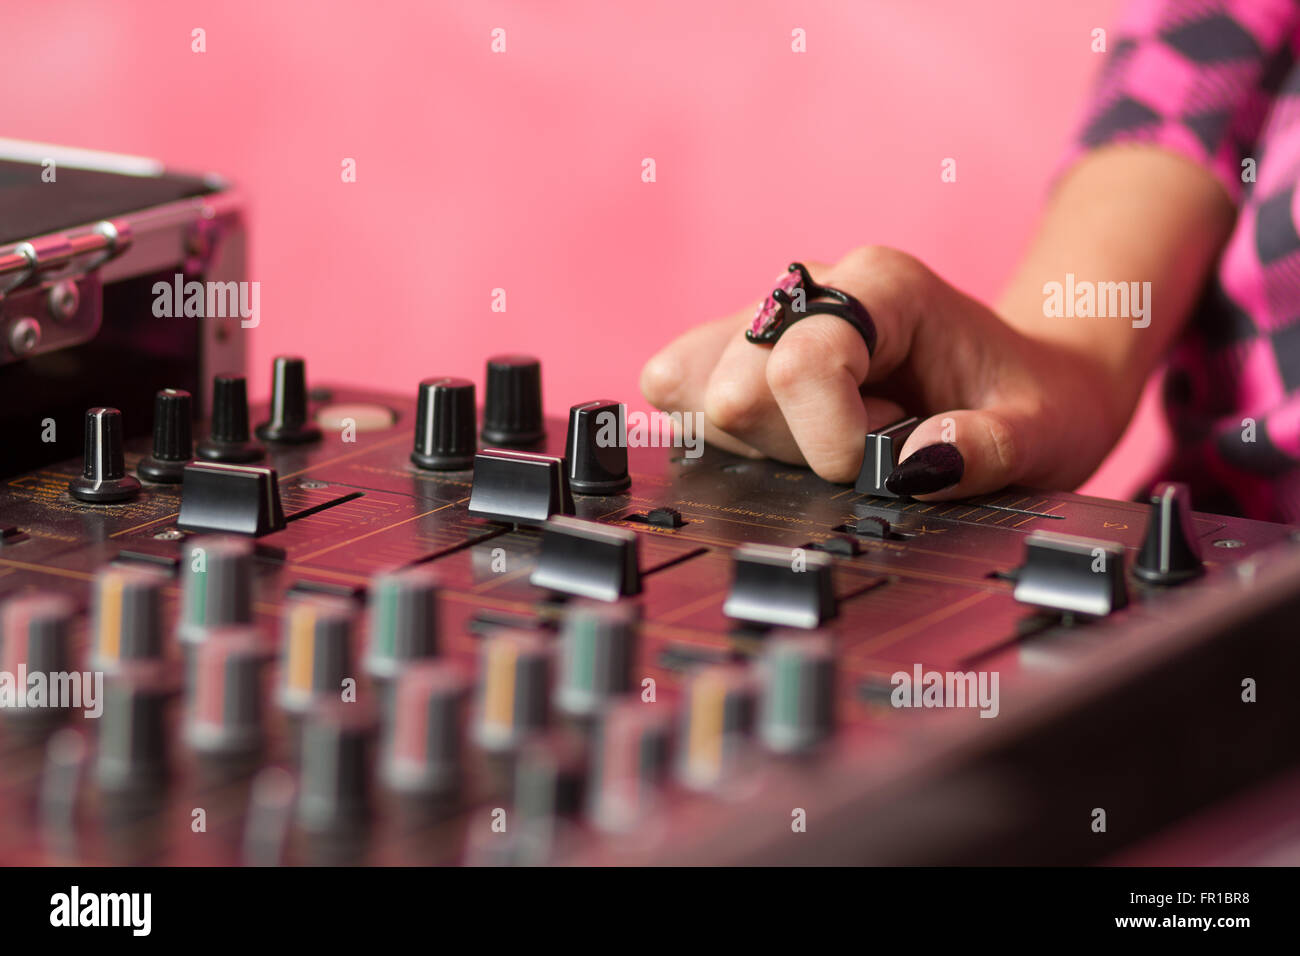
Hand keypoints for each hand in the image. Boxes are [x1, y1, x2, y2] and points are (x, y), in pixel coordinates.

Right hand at [639, 246, 1125, 497]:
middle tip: (867, 446)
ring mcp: (769, 315)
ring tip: (832, 436)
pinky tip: (788, 439)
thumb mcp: (1044, 433)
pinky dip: (723, 433)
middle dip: (793, 445)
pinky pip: (680, 387)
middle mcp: (814, 287)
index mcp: (884, 286)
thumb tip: (919, 464)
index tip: (879, 465)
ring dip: (758, 441)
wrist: (1026, 378)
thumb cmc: (1031, 399)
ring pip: (695, 387)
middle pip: (735, 383)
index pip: (800, 361)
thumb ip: (991, 449)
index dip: (829, 438)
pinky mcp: (740, 349)